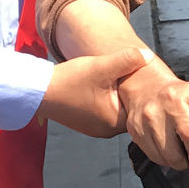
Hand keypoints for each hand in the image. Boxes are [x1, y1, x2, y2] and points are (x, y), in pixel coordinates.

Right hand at [36, 47, 150, 136]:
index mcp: (115, 123)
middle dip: (133, 94)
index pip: (141, 109)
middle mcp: (107, 131)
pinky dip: (109, 99)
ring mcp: (97, 129)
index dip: (146, 92)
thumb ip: (126, 60)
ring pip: (118, 110)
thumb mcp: (101, 67)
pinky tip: (107, 85)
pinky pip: (106, 111)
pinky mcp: (87, 123)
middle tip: (138, 75)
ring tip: (123, 78)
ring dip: (120, 96)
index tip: (150, 78)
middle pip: (130, 111)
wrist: (38, 91)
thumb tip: (149, 56)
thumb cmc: (69, 81)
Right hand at [118, 54, 188, 177]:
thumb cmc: (178, 98)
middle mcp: (171, 101)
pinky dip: (166, 161)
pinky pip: (156, 157)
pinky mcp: (136, 129)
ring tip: (184, 157)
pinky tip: (169, 151)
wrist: (146, 87)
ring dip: (182, 163)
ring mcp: (151, 115)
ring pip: (172, 154)